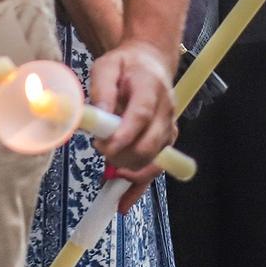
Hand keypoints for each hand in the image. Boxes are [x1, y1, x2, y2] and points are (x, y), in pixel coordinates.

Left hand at [87, 40, 178, 206]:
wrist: (150, 62)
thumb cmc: (126, 65)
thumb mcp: (107, 66)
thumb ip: (101, 89)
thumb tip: (97, 116)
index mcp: (151, 88)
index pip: (142, 116)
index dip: (123, 135)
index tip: (102, 145)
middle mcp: (165, 111)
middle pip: (149, 144)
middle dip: (121, 156)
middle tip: (99, 148)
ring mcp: (168, 128)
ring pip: (152, 161)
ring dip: (127, 170)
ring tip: (107, 168)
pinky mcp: (165, 141)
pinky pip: (155, 170)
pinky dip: (138, 188)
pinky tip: (123, 203)